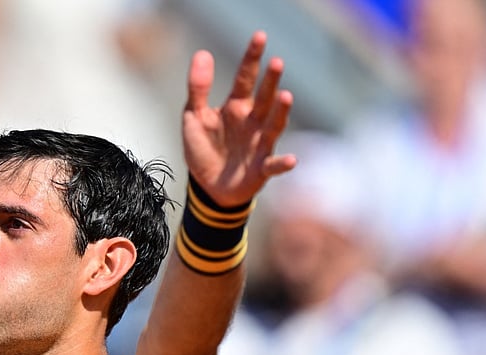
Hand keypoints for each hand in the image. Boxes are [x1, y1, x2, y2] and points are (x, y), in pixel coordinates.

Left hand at [182, 32, 295, 205]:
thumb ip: (198, 88)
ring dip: (281, 112)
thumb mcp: (193, 117)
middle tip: (276, 62)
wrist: (208, 187)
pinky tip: (291, 159)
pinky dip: (283, 163)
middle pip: (263, 98)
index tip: (260, 36)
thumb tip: (203, 53)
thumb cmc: (204, 149)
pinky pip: (274, 165)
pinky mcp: (261, 168)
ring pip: (274, 125)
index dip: (252, 58)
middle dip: (270, 81)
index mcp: (235, 107)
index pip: (245, 78)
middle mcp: (252, 122)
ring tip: (286, 96)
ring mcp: (259, 144)